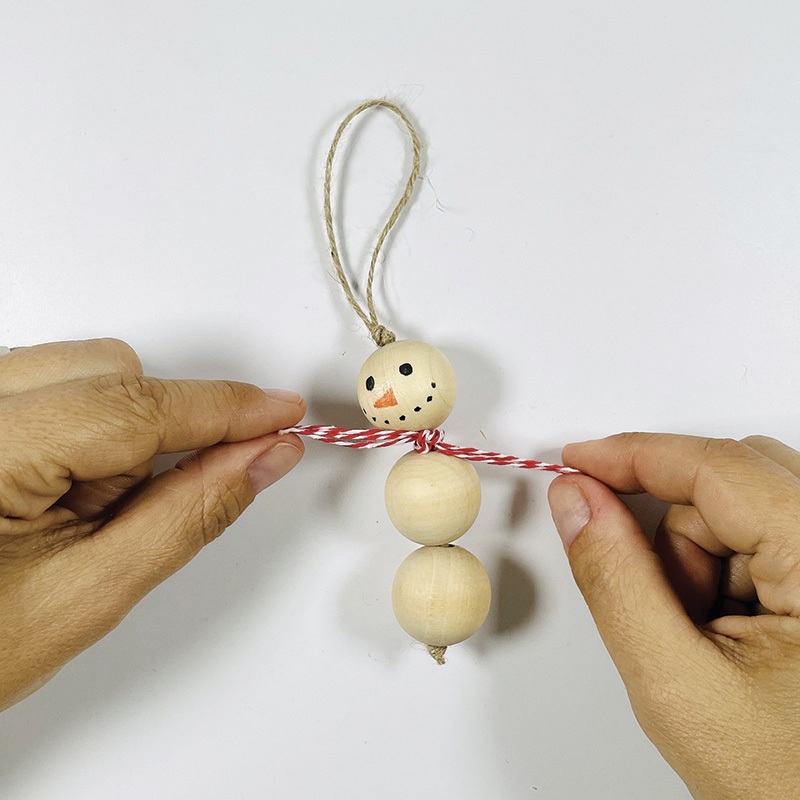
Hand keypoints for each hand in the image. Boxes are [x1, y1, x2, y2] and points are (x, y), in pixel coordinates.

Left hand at [0, 339, 304, 710]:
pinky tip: (64, 487)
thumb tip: (262, 457)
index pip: (137, 407)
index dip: (224, 409)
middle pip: (111, 372)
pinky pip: (54, 384)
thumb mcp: (91, 592)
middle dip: (158, 431)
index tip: (282, 412)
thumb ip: (189, 514)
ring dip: (119, 431)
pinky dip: (88, 428)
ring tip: (83, 510)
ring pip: (85, 371)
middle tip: (144, 508)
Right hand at [548, 433, 799, 799]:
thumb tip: (577, 501)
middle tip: (660, 600)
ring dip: (700, 562)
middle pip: (730, 484)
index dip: (634, 456)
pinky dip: (725, 575)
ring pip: (742, 512)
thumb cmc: (786, 784)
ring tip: (709, 639)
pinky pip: (762, 540)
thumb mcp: (674, 682)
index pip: (717, 468)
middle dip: (674, 533)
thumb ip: (615, 579)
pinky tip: (734, 634)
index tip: (578, 461)